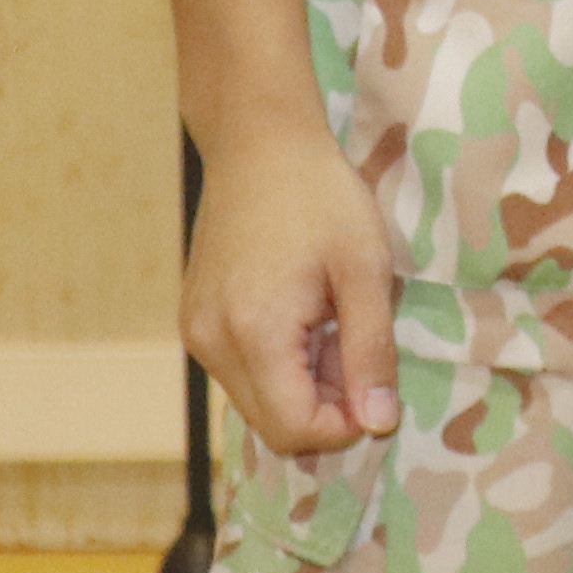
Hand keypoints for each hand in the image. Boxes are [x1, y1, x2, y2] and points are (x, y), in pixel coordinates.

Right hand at [184, 109, 401, 456]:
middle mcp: (211, 343)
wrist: (259, 144)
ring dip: (303, 384)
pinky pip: (240, 371)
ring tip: (332, 320)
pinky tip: (305, 314)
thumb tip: (378, 423)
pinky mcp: (193, 320)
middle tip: (358, 344)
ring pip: (255, 401)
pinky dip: (278, 363)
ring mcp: (195, 332)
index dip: (345, 424)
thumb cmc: (321, 197)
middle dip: (326, 405)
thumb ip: (370, 351)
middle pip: (272, 423)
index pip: (294, 429)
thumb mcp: (365, 270)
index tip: (379, 383)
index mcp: (253, 333)